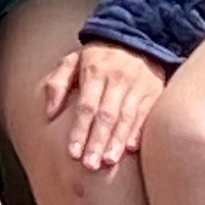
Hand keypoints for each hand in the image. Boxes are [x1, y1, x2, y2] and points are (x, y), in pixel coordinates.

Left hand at [41, 38, 170, 173]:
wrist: (138, 38)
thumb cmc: (98, 57)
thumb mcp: (72, 61)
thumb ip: (57, 84)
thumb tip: (49, 113)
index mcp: (95, 71)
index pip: (86, 106)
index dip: (80, 130)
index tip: (73, 152)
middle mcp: (118, 78)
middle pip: (107, 115)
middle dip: (97, 142)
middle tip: (89, 165)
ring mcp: (138, 85)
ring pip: (127, 118)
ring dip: (117, 142)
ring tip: (107, 161)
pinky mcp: (154, 92)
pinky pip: (146, 115)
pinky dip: (138, 132)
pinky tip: (130, 149)